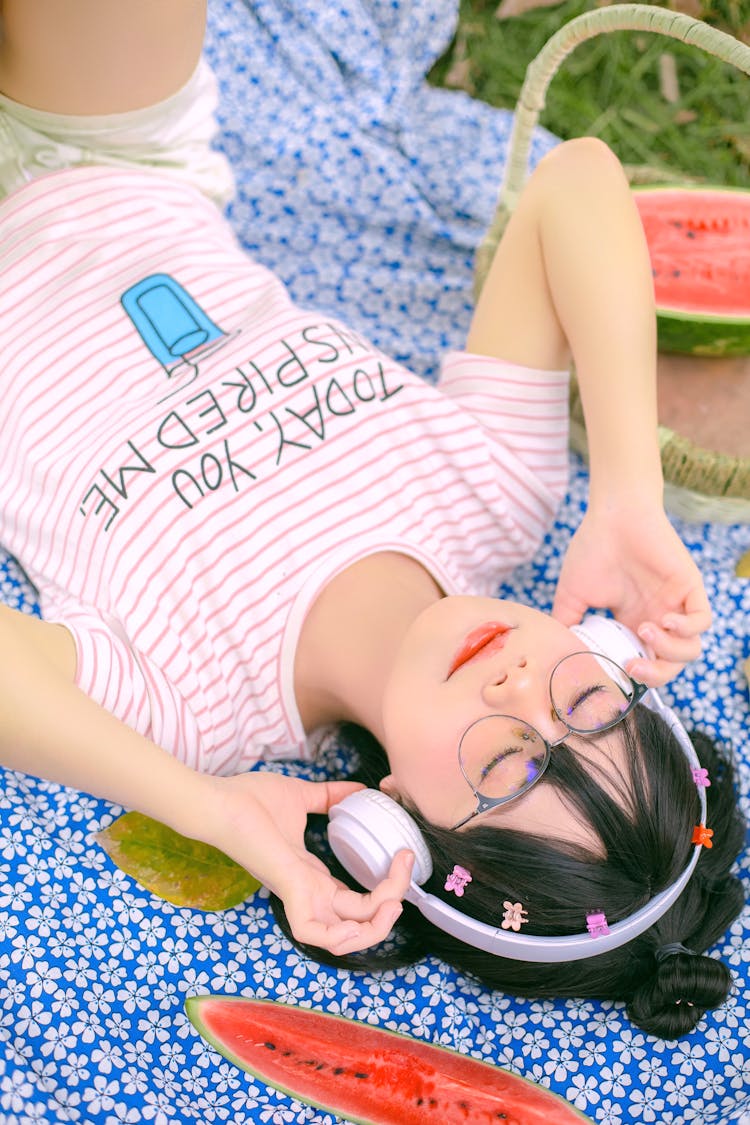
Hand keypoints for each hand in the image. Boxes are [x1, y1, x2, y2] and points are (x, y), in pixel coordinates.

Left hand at [199, 770, 413, 954]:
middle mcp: (308, 893)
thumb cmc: (250, 799)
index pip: (354, 903)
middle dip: (389, 910)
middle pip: (357, 925)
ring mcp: (298, 895)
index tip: (403, 856)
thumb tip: (361, 788)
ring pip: (341, 938)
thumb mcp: (302, 797)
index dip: (385, 890)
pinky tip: (362, 916)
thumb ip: (331, 796)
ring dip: (374, 927)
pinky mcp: (288, 889)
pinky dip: (340, 935)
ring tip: (394, 901)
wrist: (219, 799)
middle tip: (405, 881)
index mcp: (311, 876)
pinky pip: (313, 933)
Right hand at [552, 503, 710, 685]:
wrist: (612, 515)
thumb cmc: (592, 548)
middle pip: (670, 667)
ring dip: (669, 652)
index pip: (644, 665)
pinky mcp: (690, 588)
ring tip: (644, 631)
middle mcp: (656, 619)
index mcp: (632, 624)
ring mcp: (675, 605)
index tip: (614, 675)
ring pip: (691, 650)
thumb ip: (566, 625)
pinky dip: (686, 629)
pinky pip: (703, 621)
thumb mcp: (571, 595)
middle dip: (654, 676)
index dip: (633, 678)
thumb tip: (559, 653)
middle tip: (632, 667)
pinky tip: (662, 618)